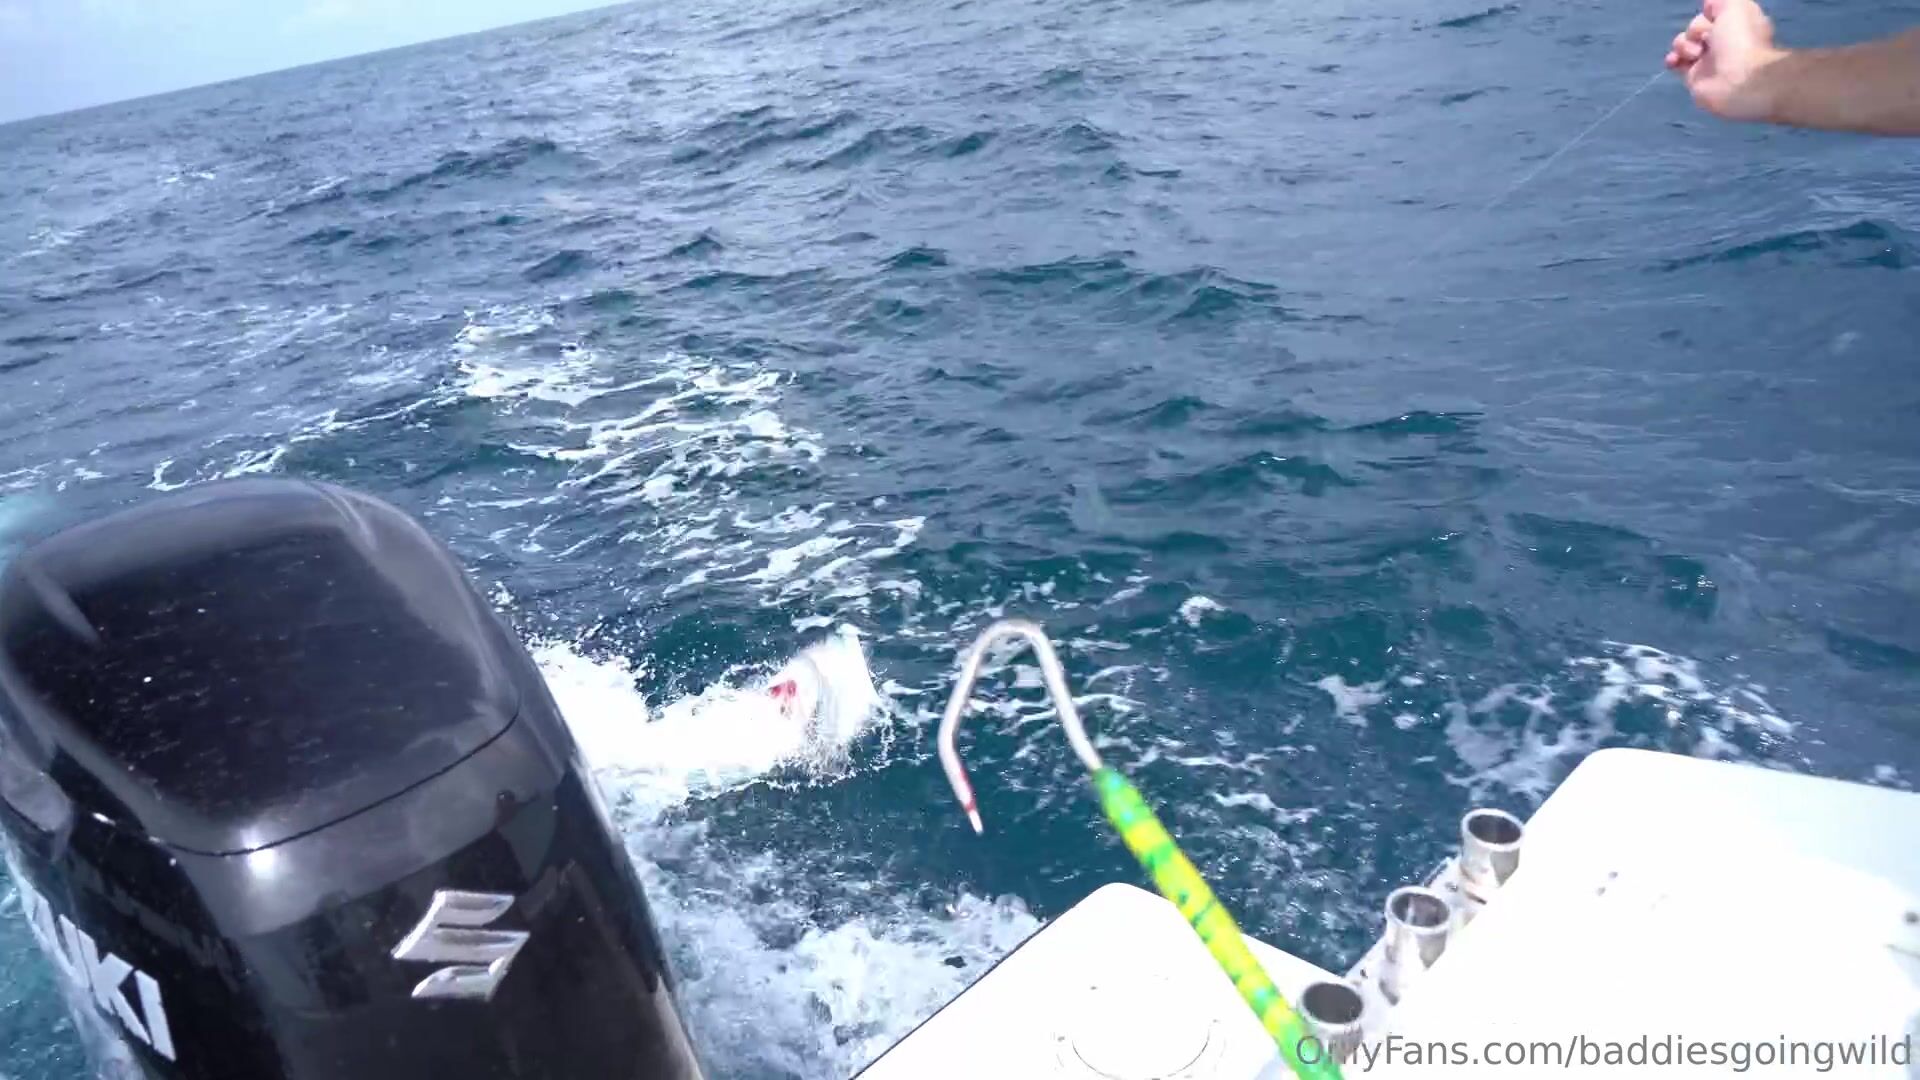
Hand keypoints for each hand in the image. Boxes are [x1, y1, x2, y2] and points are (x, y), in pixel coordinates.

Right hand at [1665, 0, 1788, 121]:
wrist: (1737, 80)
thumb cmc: (1739, 40)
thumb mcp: (1735, 6)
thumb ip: (1719, 1)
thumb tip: (1706, 6)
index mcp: (1735, 24)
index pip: (1712, 12)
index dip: (1708, 13)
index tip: (1711, 16)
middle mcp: (1721, 40)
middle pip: (1696, 26)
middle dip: (1696, 29)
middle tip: (1707, 39)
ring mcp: (1707, 59)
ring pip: (1684, 42)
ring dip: (1684, 44)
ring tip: (1695, 54)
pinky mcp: (1693, 77)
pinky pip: (1676, 62)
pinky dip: (1673, 59)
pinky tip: (1675, 60)